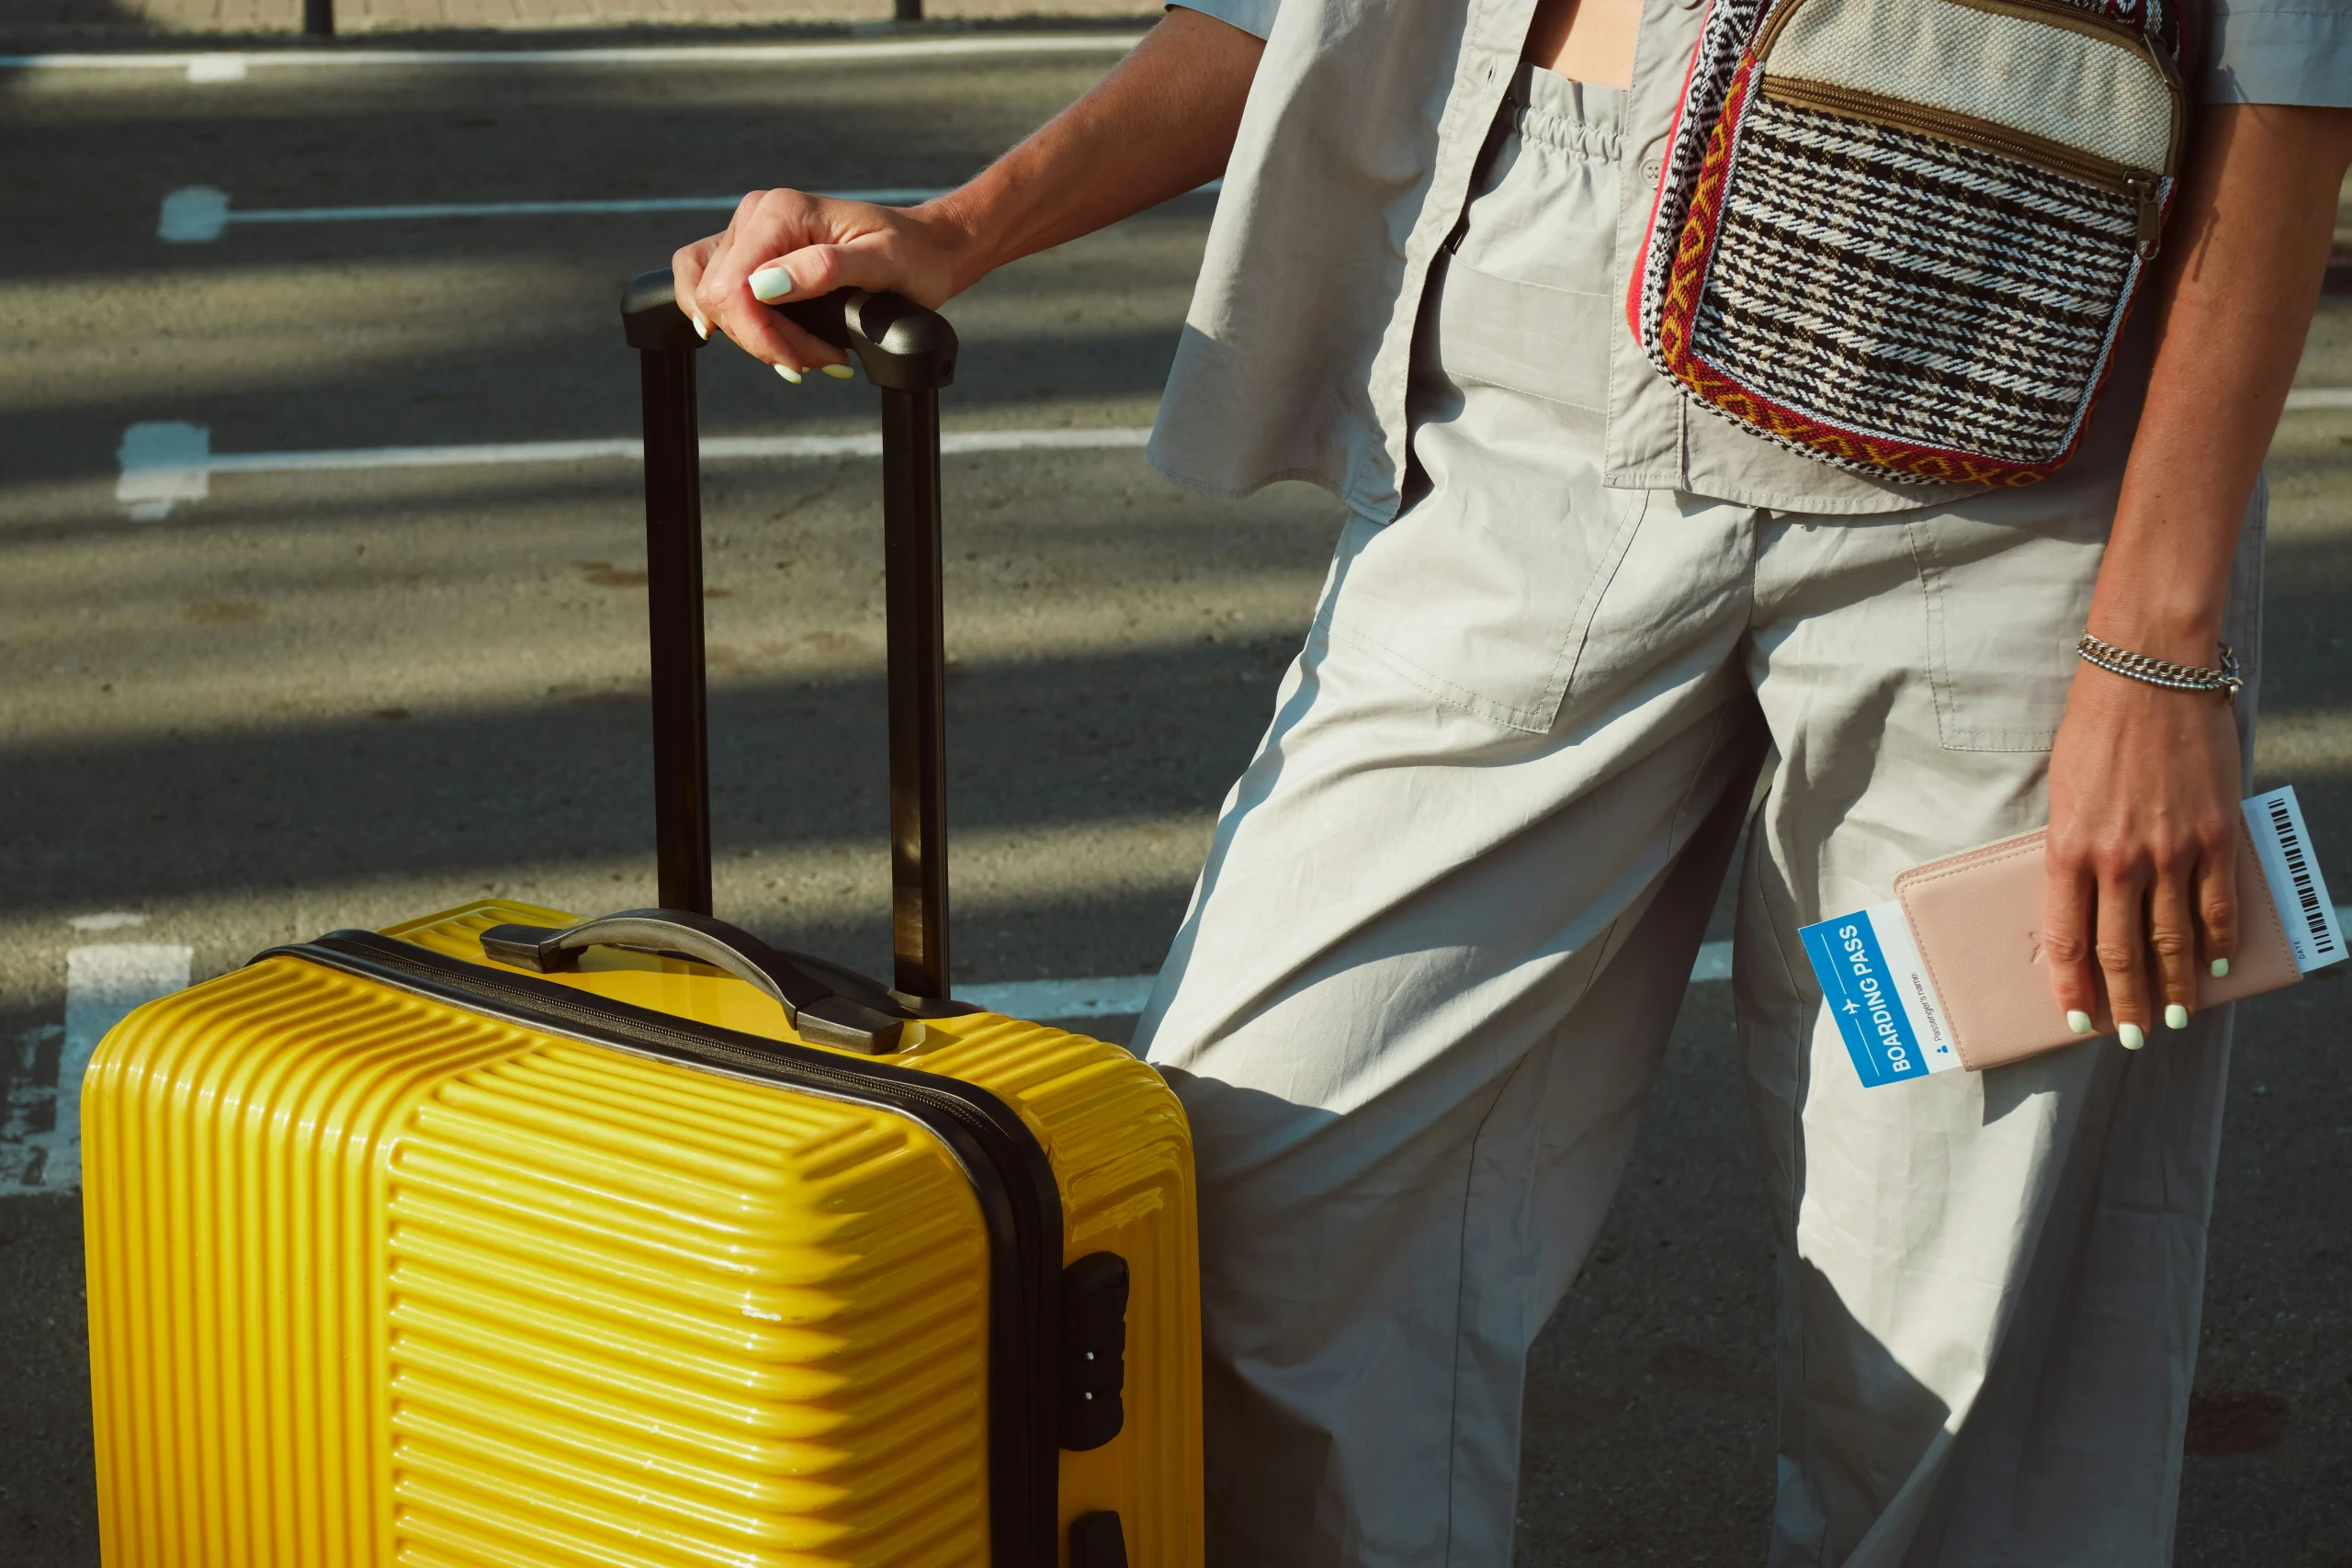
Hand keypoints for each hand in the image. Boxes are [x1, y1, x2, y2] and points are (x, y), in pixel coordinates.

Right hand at [672, 191, 973, 377]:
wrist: (923, 248)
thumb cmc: (911, 256)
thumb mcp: (882, 263)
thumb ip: (823, 269)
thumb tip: (765, 285)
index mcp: (780, 212)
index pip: (732, 288)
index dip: (761, 336)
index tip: (806, 362)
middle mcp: (755, 214)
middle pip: (718, 298)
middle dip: (764, 341)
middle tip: (819, 359)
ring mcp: (748, 232)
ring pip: (711, 298)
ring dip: (752, 337)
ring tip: (806, 353)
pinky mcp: (748, 251)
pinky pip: (714, 289)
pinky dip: (737, 323)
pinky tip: (772, 340)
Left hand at [2044, 655, 2240, 1047]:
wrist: (2149, 678)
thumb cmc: (2094, 731)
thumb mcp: (2063, 795)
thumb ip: (2071, 851)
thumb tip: (2080, 903)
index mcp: (2067, 850)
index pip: (2067, 939)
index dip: (2073, 987)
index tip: (2076, 1019)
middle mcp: (2118, 860)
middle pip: (2121, 952)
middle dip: (2125, 1003)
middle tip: (2129, 1037)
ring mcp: (2170, 852)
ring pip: (2173, 940)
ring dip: (2173, 987)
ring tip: (2173, 1019)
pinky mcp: (2213, 837)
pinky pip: (2218, 905)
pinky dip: (2218, 943)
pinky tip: (2215, 967)